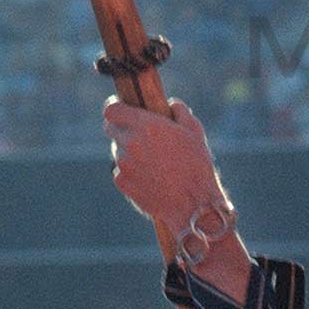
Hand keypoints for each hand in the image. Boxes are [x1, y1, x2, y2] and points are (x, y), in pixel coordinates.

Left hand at [102, 98, 230, 242]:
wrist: (193, 205)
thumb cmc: (197, 166)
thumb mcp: (194, 131)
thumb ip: (180, 110)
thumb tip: (171, 104)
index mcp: (145, 125)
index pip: (111, 110)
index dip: (115, 108)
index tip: (122, 110)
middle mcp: (130, 143)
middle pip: (111, 129)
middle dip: (122, 129)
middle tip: (139, 137)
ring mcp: (123, 164)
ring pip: (117, 151)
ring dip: (128, 152)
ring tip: (151, 162)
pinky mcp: (122, 183)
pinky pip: (119, 171)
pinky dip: (130, 172)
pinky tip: (148, 178)